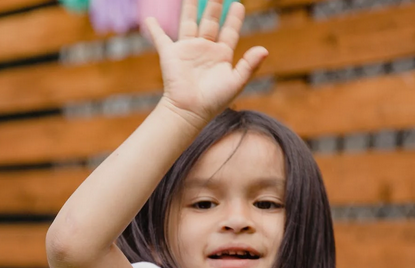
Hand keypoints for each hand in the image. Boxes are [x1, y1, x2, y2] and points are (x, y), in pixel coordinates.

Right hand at [145, 0, 268, 126]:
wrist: (190, 111)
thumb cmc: (214, 100)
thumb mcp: (235, 82)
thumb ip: (249, 65)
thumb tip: (265, 49)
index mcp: (221, 55)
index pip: (230, 32)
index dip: (235, 18)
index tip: (239, 5)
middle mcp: (205, 50)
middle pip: (211, 22)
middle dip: (214, 6)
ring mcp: (187, 50)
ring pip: (189, 23)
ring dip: (190, 8)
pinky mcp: (171, 54)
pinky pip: (161, 39)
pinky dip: (154, 29)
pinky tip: (149, 19)